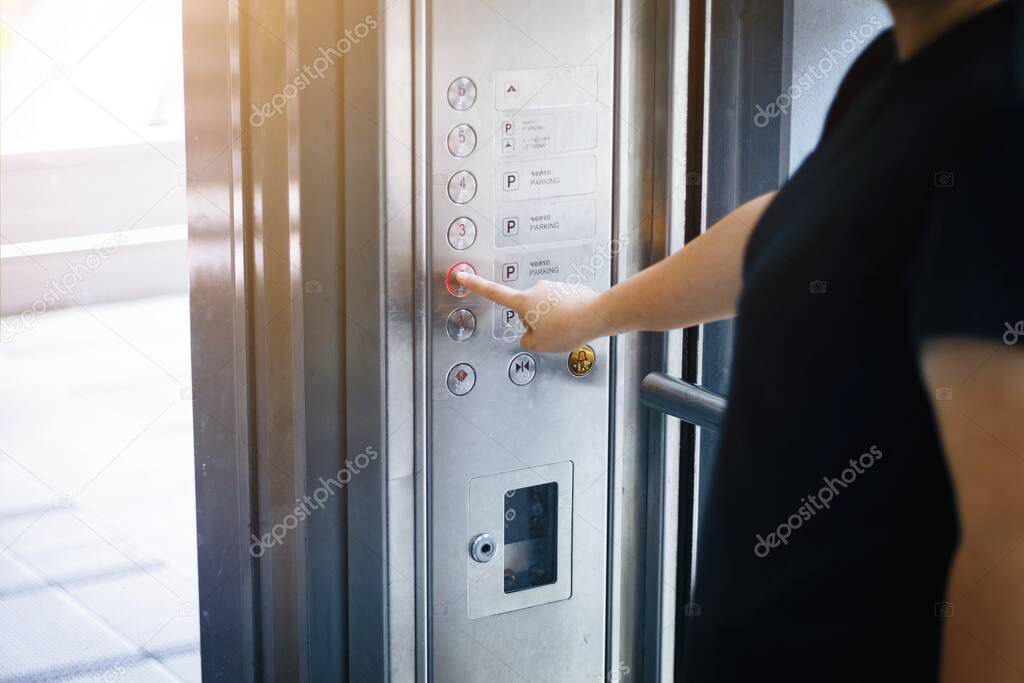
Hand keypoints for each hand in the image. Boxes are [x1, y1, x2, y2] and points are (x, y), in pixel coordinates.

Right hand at [456, 272, 605, 352]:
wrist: (597, 315)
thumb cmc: (569, 327)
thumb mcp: (539, 345)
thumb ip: (527, 340)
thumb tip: (530, 334)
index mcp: (524, 301)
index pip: (493, 293)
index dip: (475, 285)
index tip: (462, 275)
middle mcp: (537, 289)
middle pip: (527, 310)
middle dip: (536, 322)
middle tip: (551, 334)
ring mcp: (554, 287)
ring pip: (546, 310)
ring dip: (554, 321)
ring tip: (567, 330)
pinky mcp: (570, 290)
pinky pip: (562, 308)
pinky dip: (567, 317)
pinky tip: (577, 323)